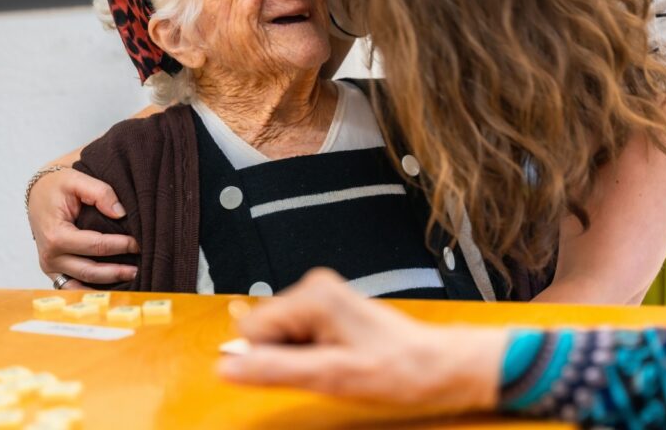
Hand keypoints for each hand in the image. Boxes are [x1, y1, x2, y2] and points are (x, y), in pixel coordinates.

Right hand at [27, 167, 138, 288]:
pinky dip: (91, 290)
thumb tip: (120, 213)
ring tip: (130, 279)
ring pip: (82, 284)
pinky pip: (73, 287)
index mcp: (56, 235)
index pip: (95, 245)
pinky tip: (111, 288)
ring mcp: (50, 267)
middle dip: (116, 271)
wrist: (38, 194)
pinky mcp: (53, 272)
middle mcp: (50, 256)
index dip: (120, 245)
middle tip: (139, 268)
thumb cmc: (57, 187)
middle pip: (90, 271)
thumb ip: (100, 193)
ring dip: (106, 285)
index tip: (138, 243)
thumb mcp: (76, 179)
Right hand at [217, 268, 505, 412]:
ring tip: (336, 364)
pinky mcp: (327, 309)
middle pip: (263, 330)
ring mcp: (321, 297)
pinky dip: (310, 354)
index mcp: (312, 296)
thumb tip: (227, 366)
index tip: (302, 371)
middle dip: (285, 357)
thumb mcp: (332, 377)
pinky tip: (336, 359)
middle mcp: (314, 288)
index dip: (268, 359)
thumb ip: (275, 370)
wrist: (437, 366)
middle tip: (323, 369)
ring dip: (298, 357)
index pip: (250, 328)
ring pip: (278, 335)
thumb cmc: (399, 368)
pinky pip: (296, 336)